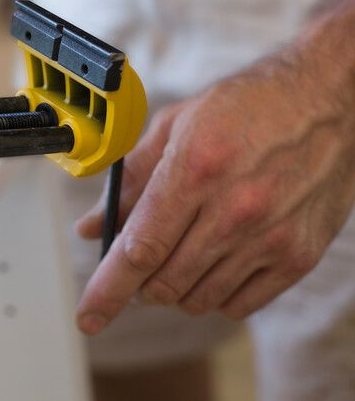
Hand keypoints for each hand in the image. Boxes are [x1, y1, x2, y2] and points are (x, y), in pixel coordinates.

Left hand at [74, 11, 354, 333]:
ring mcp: (270, 237)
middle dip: (138, 284)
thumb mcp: (177, 125)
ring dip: (175, 287)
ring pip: (198, 299)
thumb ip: (129, 180)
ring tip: (181, 251)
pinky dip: (215, 294)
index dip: (106, 290)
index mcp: (195, 169)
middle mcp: (234, 209)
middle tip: (139, 263)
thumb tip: (90, 227)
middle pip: (164, 282)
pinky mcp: (298, 256)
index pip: (138, 249)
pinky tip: (215, 261)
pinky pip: (239, 305)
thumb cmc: (248, 105)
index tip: (88, 317)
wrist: (330, 101)